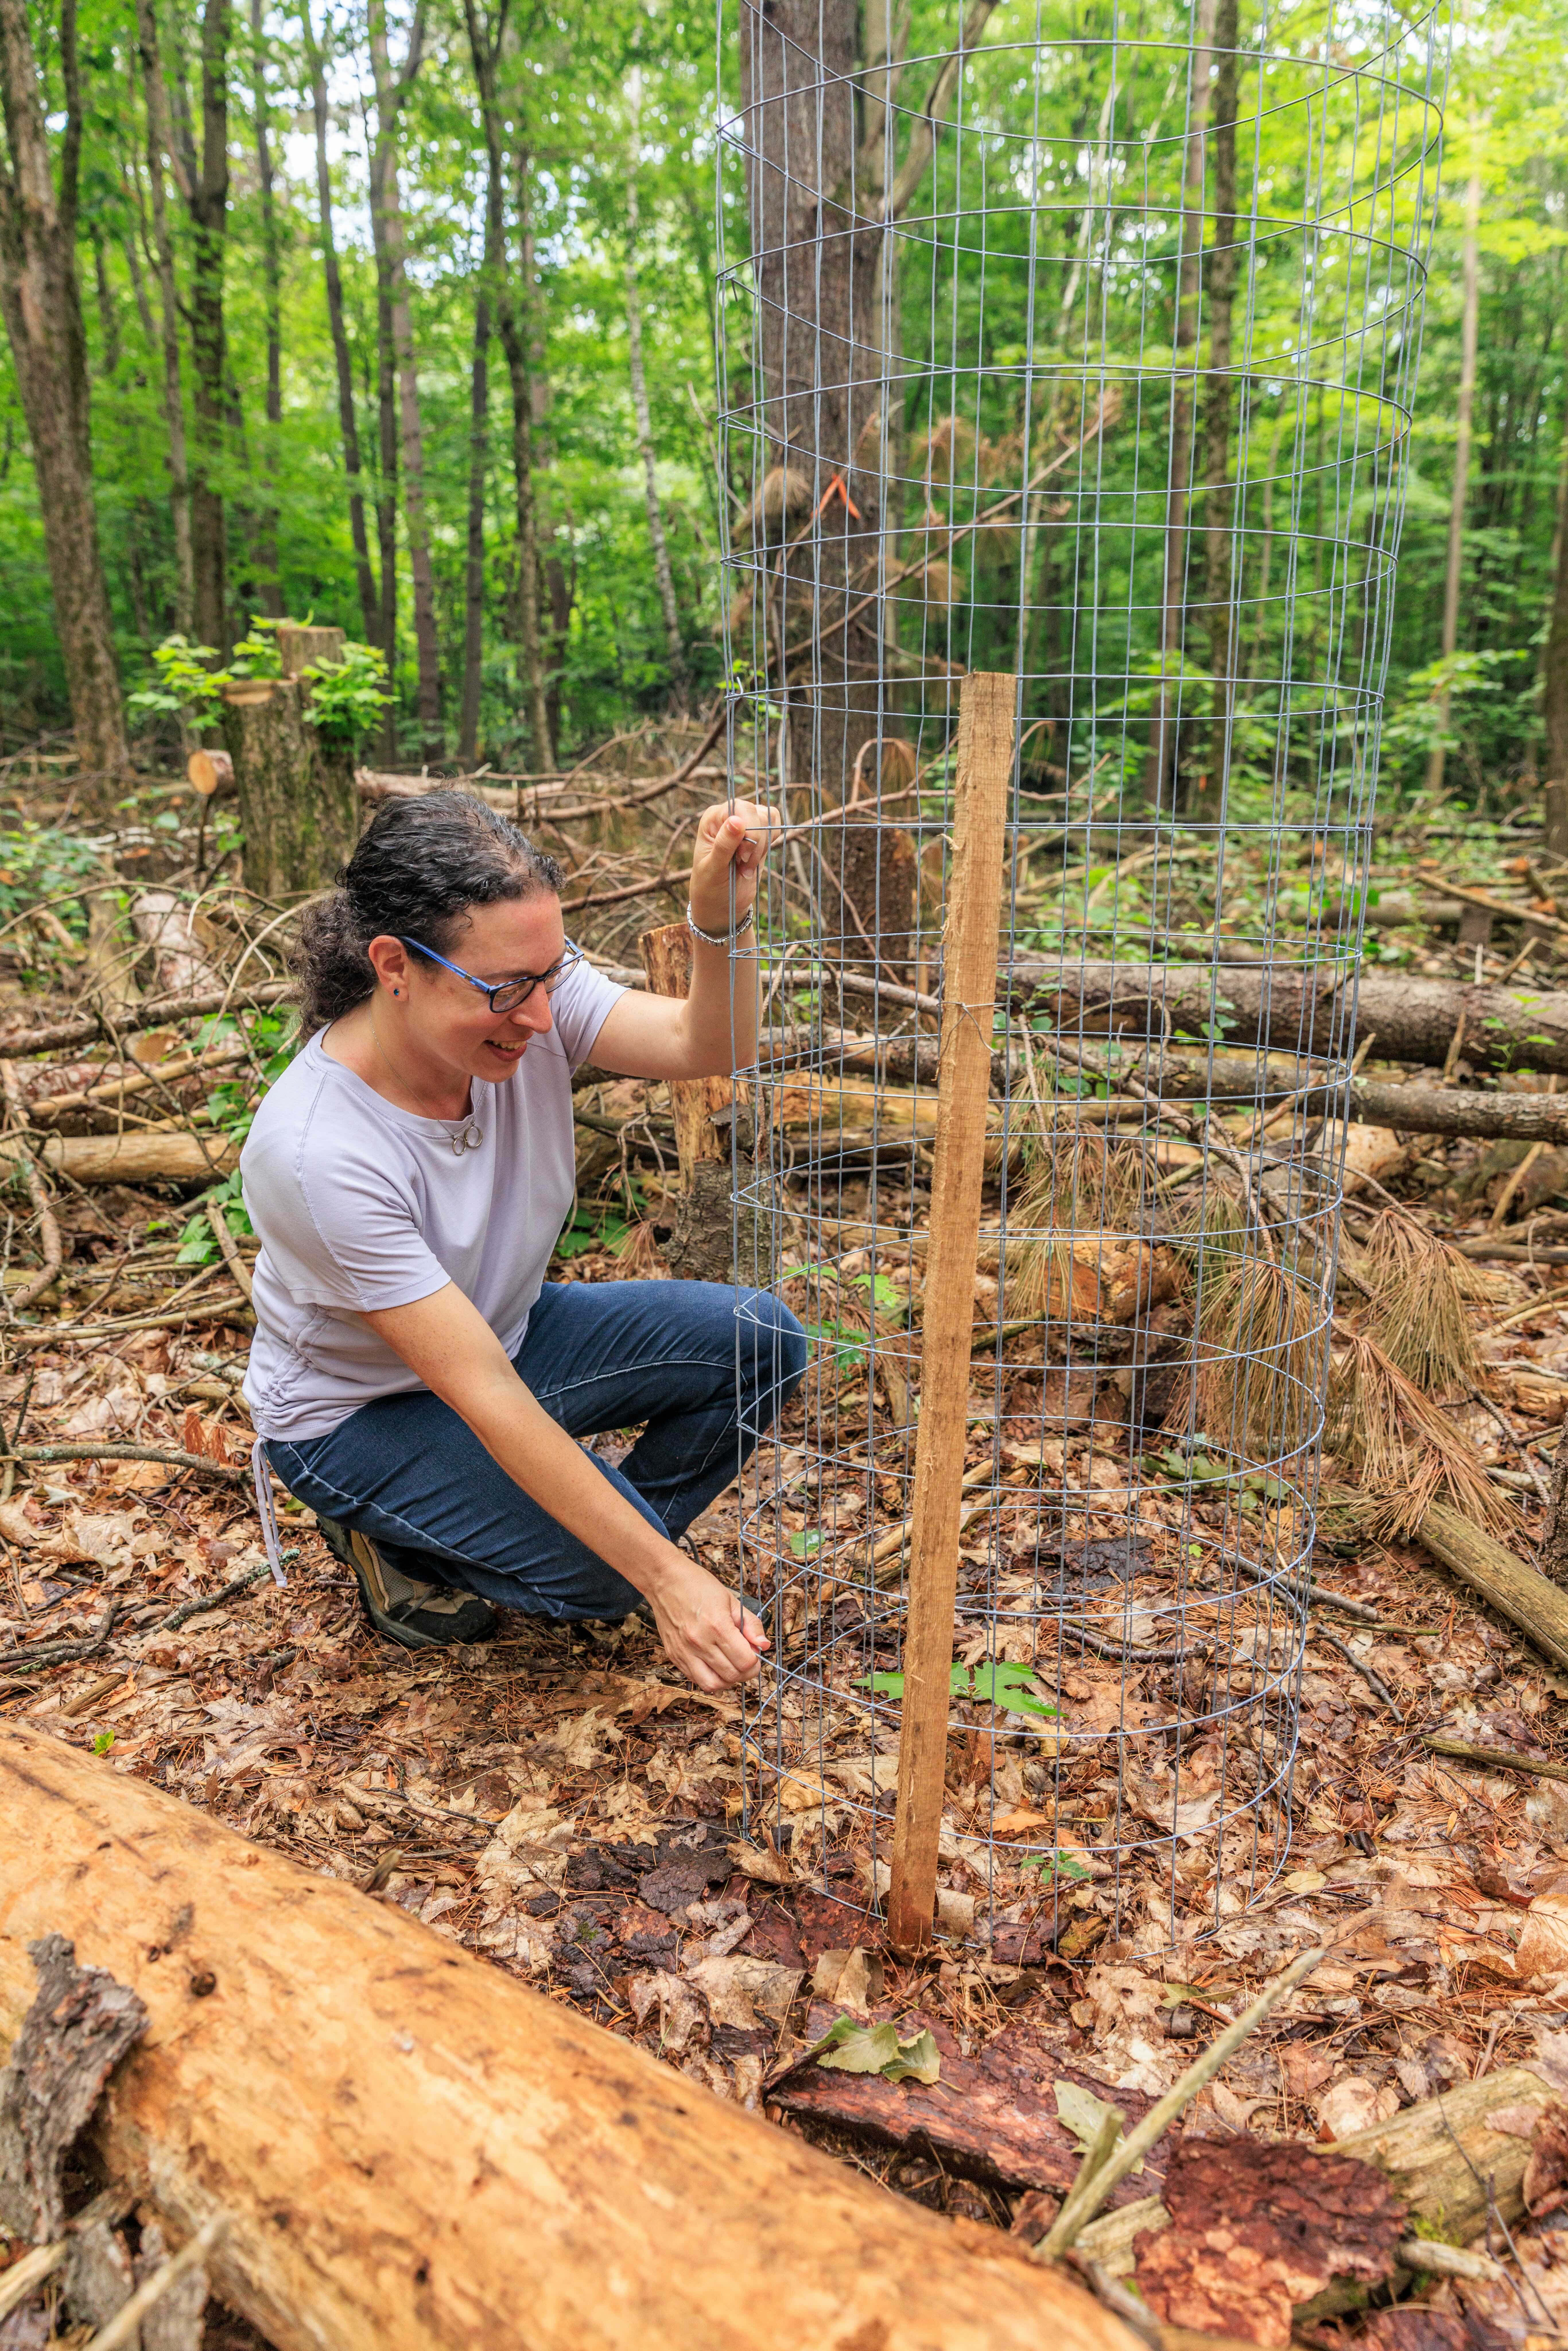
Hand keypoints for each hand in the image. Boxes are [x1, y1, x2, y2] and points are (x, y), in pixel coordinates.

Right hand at [644, 1549, 769, 1691]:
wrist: (665, 1579)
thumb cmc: (698, 1585)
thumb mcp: (731, 1600)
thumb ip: (750, 1624)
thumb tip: (763, 1645)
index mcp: (717, 1625)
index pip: (745, 1661)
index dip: (755, 1661)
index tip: (754, 1654)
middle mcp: (699, 1642)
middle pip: (731, 1676)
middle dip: (745, 1672)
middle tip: (745, 1660)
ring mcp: (684, 1651)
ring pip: (712, 1685)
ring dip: (726, 1680)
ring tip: (729, 1666)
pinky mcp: (673, 1655)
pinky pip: (694, 1678)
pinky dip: (708, 1677)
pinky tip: (713, 1663)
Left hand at [688, 798, 780, 935]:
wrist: (721, 904)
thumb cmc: (710, 887)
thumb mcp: (713, 869)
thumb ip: (723, 845)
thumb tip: (736, 820)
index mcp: (713, 819)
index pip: (740, 808)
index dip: (748, 830)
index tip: (741, 856)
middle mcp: (728, 816)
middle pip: (757, 813)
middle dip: (756, 842)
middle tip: (742, 863)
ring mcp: (745, 824)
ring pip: (768, 819)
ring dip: (762, 846)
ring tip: (745, 865)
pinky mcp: (758, 835)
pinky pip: (774, 827)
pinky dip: (770, 843)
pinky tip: (754, 860)